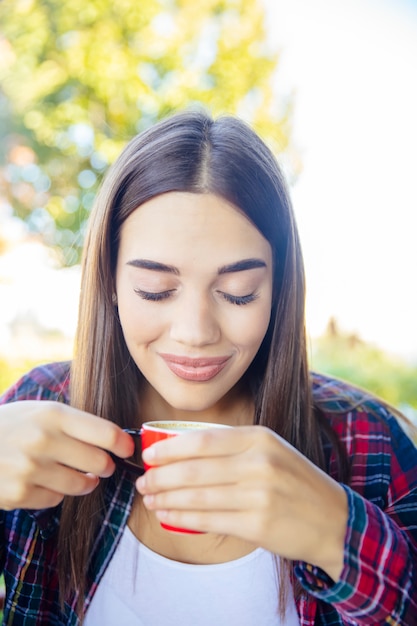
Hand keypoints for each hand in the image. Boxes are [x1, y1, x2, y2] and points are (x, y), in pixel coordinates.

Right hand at [0, 400, 133, 510]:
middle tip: (101, 464)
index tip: (127, 448)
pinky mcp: (20, 494)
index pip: (106, 432)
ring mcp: (30, 470)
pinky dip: (56, 492)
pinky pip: (57, 498)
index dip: (123, 443)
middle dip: (105, 466)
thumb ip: (75, 423)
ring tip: (76, 473)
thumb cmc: (12, 425)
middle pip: (99, 462)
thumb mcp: (41, 411)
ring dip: (85, 482)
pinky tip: (42, 480)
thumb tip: (117, 439)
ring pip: (82, 484)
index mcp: (53, 414)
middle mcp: (43, 441)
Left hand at [136, 425, 347, 580]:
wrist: (333, 520)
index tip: (149, 456)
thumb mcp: (271, 451)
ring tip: (150, 499)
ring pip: (198, 496)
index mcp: (260, 438)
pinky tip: (168, 516)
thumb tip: (181, 451)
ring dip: (167, 498)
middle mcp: (259, 463)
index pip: (203, 439)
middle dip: (161, 476)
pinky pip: (209, 520)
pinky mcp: (258, 525)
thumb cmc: (294, 482)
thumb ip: (233, 448)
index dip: (170, 448)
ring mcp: (259, 495)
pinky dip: (183, 518)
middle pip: (195, 469)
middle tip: (143, 481)